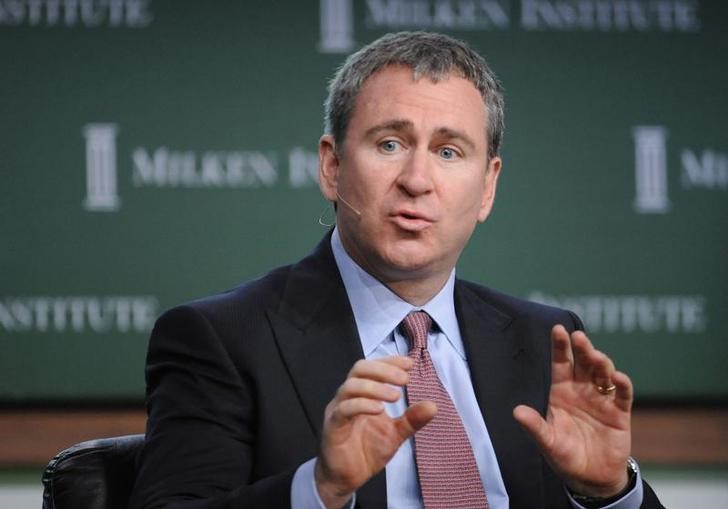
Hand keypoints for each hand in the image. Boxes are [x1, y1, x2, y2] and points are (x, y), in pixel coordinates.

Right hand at [315, 356, 435, 507]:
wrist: (346, 478)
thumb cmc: (366, 452)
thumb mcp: (396, 434)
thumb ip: (412, 419)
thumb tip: (433, 406)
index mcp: (362, 394)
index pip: (373, 367)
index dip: (390, 361)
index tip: (410, 364)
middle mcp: (348, 397)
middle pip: (360, 368)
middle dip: (383, 369)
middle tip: (404, 379)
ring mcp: (337, 410)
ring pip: (350, 386)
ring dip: (375, 387)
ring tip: (396, 396)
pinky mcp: (332, 427)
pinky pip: (344, 409)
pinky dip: (362, 405)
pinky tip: (379, 409)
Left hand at [513, 325, 632, 497]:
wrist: (591, 479)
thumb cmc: (565, 456)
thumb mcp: (547, 441)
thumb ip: (535, 426)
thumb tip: (516, 412)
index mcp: (562, 391)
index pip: (560, 363)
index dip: (560, 346)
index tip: (558, 329)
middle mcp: (582, 390)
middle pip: (583, 363)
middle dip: (582, 349)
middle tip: (579, 338)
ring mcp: (601, 399)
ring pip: (603, 373)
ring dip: (601, 363)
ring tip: (597, 358)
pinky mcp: (619, 412)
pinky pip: (622, 394)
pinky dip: (622, 385)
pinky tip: (618, 378)